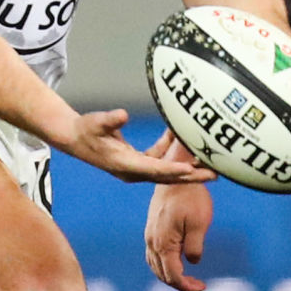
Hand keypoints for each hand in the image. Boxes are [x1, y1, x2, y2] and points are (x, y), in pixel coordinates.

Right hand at [59, 108, 216, 183]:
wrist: (74, 138)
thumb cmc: (85, 130)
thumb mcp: (96, 122)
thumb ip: (110, 120)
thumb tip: (123, 114)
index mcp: (125, 165)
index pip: (154, 169)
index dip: (173, 169)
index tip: (191, 169)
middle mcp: (133, 172)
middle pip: (167, 176)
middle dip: (191, 176)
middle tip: (215, 174)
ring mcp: (135, 169)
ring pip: (166, 171)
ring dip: (187, 167)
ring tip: (210, 163)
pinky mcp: (136, 162)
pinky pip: (159, 159)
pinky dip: (170, 152)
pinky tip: (179, 138)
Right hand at [146, 178, 213, 290]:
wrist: (175, 171)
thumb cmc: (190, 196)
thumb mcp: (199, 223)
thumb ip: (195, 246)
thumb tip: (192, 262)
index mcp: (164, 244)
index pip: (173, 276)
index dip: (187, 286)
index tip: (203, 287)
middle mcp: (152, 242)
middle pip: (162, 274)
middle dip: (180, 284)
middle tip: (198, 285)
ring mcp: (150, 235)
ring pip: (155, 265)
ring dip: (170, 275)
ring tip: (187, 278)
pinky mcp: (151, 228)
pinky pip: (153, 254)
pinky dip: (163, 264)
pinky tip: (175, 261)